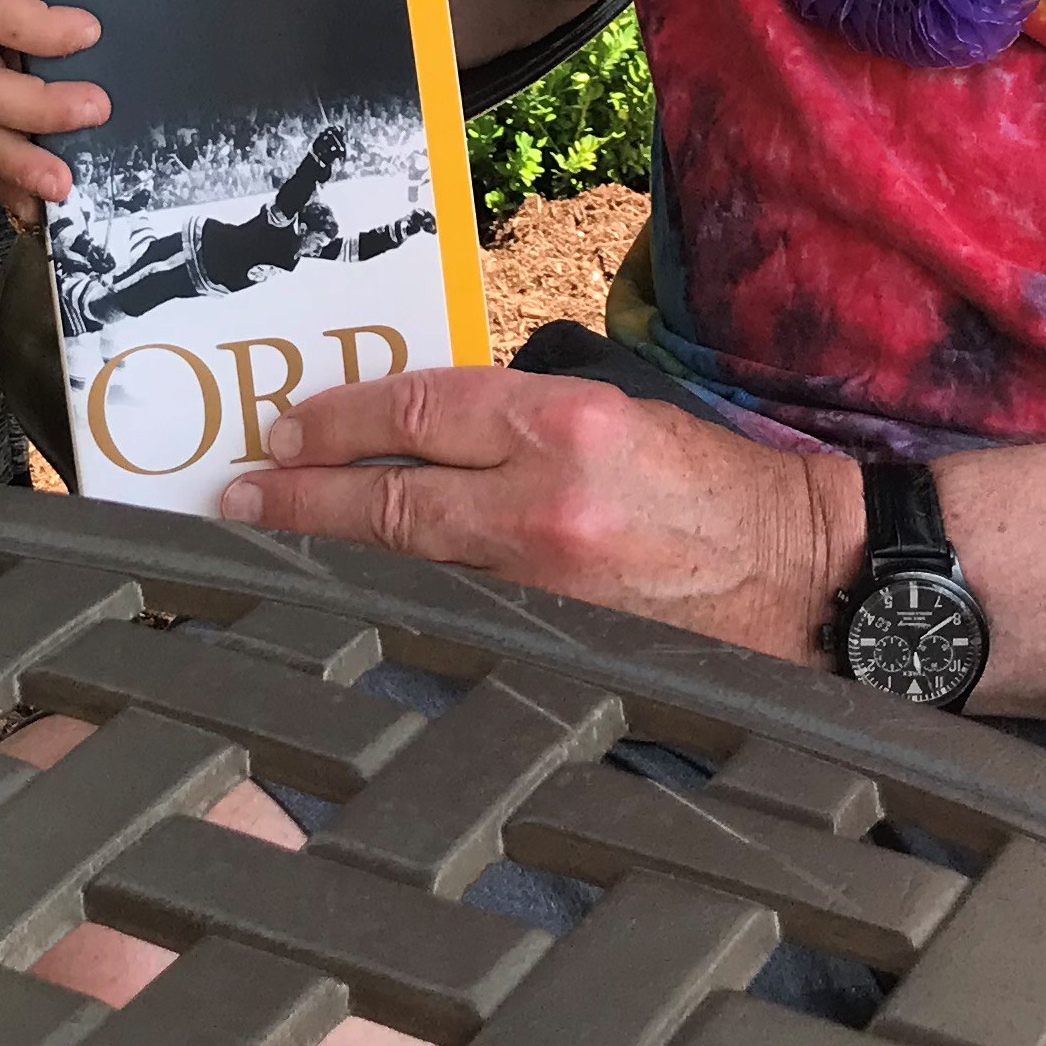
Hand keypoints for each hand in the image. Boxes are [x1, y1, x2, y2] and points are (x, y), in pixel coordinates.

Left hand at [216, 366, 862, 663]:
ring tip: (275, 539)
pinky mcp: (558, 639)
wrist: (803, 575)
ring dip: (331, 550)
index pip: (418, 407)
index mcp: (563, 421)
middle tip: (242, 492)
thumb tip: (425, 432)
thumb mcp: (618, 415)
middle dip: (302, 494)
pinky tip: (357, 596)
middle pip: (389, 493)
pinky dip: (397, 599)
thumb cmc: (716, 486)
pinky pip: (455, 611)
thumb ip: (521, 422)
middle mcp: (543, 494)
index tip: (285, 429)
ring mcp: (546, 578)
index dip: (338, 419)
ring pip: (407, 559)